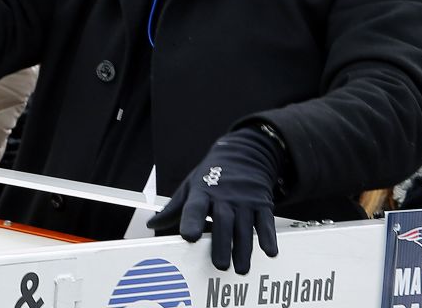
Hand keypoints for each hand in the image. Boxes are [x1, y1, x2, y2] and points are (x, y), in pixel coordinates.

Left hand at [147, 126, 282, 273]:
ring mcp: (245, 199)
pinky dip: (268, 237)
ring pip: (245, 226)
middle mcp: (225, 196)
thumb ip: (174, 208)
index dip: (192, 221)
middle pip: (223, 221)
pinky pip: (265, 221)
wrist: (244, 153)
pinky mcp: (262, 203)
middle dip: (222, 243)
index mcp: (203, 192)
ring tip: (240, 269)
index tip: (189, 237)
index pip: (195, 207)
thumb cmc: (212, 174)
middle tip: (220, 265)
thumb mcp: (190, 186)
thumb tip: (151, 225)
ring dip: (244, 248)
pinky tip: (269, 252)